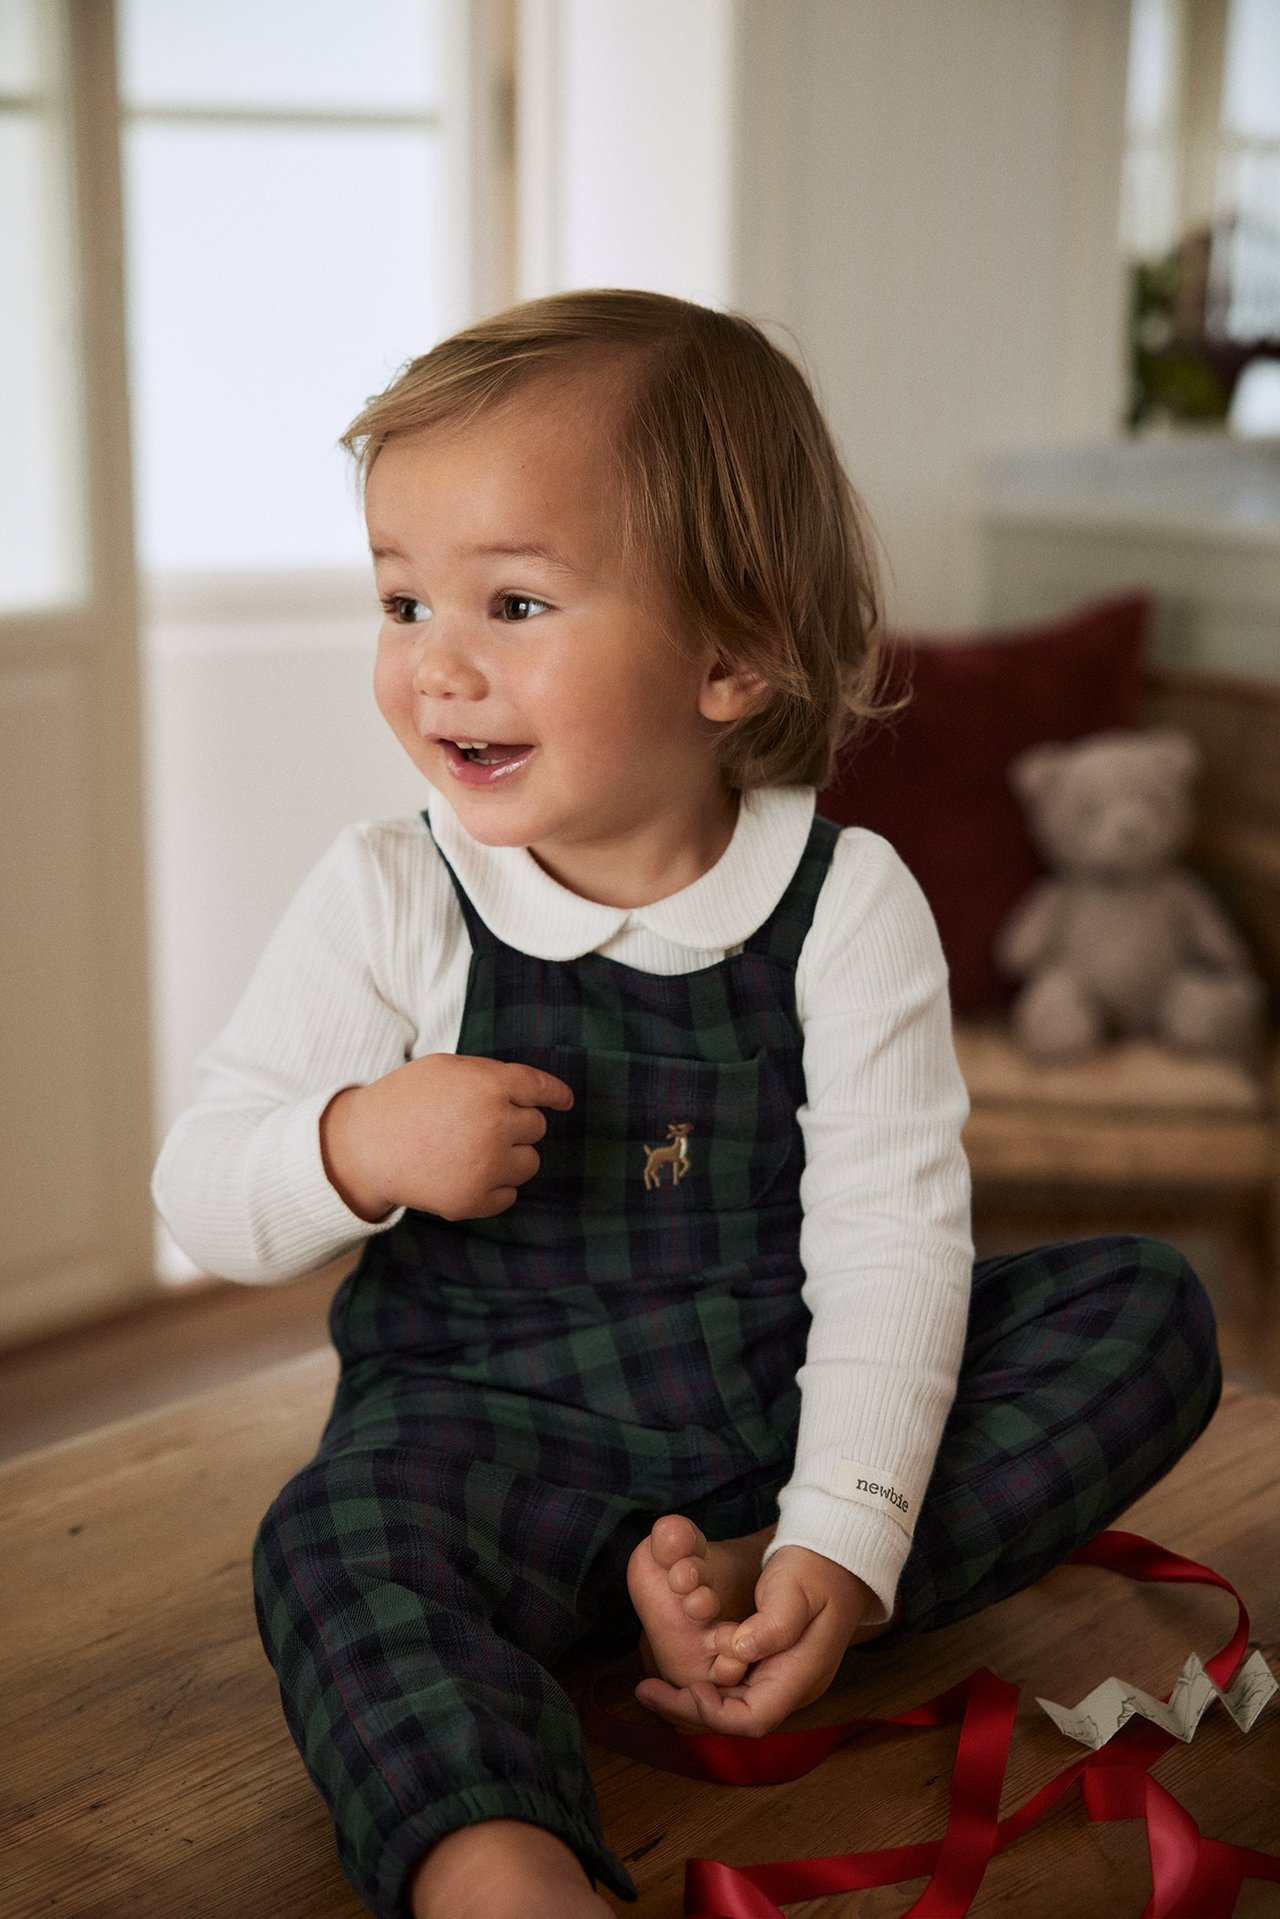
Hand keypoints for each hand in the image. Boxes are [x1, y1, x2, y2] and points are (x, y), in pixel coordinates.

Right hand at [320, 1053, 572, 1222]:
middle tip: (479, 1124)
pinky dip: (495, 1186)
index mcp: (489, 1085)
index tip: (565, 1101)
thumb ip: (492, 1076)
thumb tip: (535, 1095)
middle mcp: (494, 1124)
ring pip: (530, 1162)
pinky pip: (510, 1194)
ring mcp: (486, 1166)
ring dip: (511, 1156)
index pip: (540, 1089)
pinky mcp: (474, 1200)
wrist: (365, 1147)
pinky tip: (465, 1173)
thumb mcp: (447, 1068)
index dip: (556, 1094)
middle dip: (516, 1123)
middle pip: (536, 1127)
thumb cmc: (406, 1100)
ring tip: (473, 1150)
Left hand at [634, 1546, 876, 1737]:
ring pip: (731, 1709)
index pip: (754, 1718)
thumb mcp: (795, 1588)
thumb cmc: (816, 1568)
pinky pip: (732, 1689)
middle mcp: (790, 1685)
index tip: (685, 1689)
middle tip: (646, 1691)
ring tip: (651, 1688)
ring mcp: (781, 1677)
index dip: (714, 1713)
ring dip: (691, 1702)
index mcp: (801, 1674)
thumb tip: (741, 1649)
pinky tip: (677, 1674)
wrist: (837, 1556)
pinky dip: (703, 1686)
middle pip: (736, 1721)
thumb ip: (773, 1623)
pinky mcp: (770, 1665)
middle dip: (690, 1712)